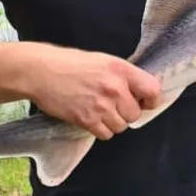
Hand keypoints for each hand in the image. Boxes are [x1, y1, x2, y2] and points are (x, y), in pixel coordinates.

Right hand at [24, 45, 162, 139]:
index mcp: (122, 70)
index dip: (151, 99)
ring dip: (114, 122)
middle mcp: (115, 88)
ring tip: (101, 110)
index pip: (153, 90)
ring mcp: (101, 105)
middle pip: (135, 114)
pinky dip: (101, 130)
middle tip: (115, 105)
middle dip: (127, 112)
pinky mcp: (87, 120)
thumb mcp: (104, 61)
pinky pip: (106, 134)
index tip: (145, 102)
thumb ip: (124, 75)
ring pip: (121, 126)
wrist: (42, 72)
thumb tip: (140, 92)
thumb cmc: (71, 63)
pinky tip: (92, 118)